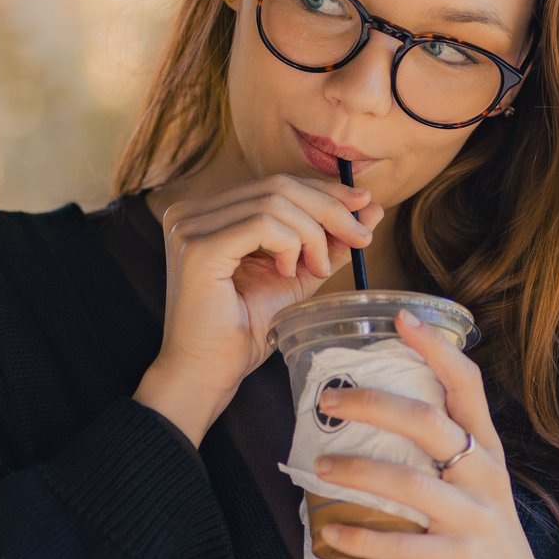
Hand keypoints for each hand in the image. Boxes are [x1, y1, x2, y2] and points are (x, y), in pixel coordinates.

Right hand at [134, 172, 385, 446]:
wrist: (206, 375)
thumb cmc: (242, 332)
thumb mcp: (295, 277)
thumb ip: (326, 243)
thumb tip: (369, 210)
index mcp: (208, 214)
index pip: (275, 184)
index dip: (323, 191)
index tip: (363, 206)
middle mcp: (191, 212)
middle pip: (277, 186)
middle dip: (329, 208)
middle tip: (360, 236)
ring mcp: (189, 227)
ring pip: (274, 202)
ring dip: (312, 234)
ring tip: (317, 269)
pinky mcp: (198, 247)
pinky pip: (262, 224)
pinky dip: (289, 243)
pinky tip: (289, 272)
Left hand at [308, 308, 556, 558]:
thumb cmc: (484, 535)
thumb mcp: (475, 483)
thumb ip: (442, 449)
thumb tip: (380, 412)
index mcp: (486, 448)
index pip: (466, 385)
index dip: (436, 349)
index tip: (402, 318)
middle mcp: (484, 474)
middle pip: (429, 424)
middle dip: (374, 405)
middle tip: (329, 400)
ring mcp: (475, 517)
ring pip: (411, 483)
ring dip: (358, 473)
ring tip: (320, 468)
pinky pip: (402, 545)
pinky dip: (362, 537)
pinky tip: (332, 531)